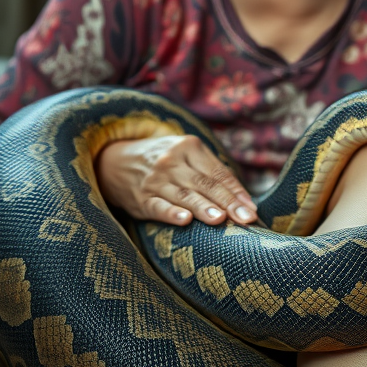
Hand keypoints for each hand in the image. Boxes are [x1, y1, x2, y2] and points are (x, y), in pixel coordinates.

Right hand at [96, 135, 257, 226]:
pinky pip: (158, 206)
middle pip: (205, 184)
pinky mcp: (141, 198)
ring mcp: (155, 179)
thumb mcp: (187, 155)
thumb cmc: (165, 161)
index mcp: (189, 146)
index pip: (218, 172)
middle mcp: (171, 161)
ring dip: (203, 208)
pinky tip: (184, 221)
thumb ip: (214, 173)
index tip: (252, 210)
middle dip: (227, 203)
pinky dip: (171, 213)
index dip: (236, 192)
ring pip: (184, 196)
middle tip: (246, 219)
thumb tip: (245, 201)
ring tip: (220, 219)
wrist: (115, 160)